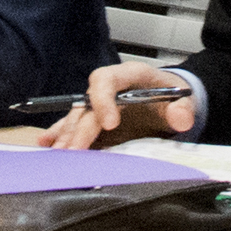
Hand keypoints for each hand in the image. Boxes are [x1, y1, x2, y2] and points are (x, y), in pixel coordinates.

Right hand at [44, 62, 197, 152]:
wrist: (172, 99)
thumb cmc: (175, 96)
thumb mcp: (185, 100)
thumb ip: (184, 109)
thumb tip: (180, 118)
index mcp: (130, 75)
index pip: (107, 80)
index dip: (103, 100)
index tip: (109, 125)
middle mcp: (110, 88)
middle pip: (87, 105)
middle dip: (79, 129)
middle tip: (74, 152)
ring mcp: (100, 104)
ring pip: (77, 116)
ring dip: (67, 136)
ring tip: (59, 155)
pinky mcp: (96, 119)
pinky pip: (74, 124)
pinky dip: (60, 134)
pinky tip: (45, 144)